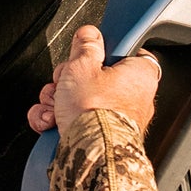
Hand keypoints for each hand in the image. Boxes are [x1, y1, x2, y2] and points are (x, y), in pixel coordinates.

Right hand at [27, 24, 160, 138]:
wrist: (89, 156)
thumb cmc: (95, 113)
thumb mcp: (83, 65)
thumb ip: (86, 46)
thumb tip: (89, 34)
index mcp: (139, 75)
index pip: (126, 53)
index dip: (102, 51)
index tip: (87, 52)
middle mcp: (134, 100)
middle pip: (95, 78)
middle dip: (70, 79)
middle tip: (65, 82)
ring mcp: (116, 122)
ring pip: (80, 100)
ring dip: (58, 101)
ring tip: (56, 106)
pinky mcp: (99, 139)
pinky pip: (75, 123)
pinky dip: (56, 121)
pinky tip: (51, 122)